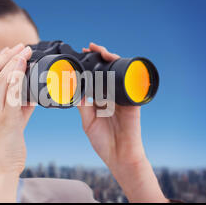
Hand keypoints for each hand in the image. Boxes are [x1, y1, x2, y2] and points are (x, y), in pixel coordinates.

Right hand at [0, 43, 33, 201]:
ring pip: (2, 80)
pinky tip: (28, 71)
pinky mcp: (6, 121)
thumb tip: (31, 93)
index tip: (10, 50)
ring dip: (16, 63)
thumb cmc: (3, 148)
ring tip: (27, 52)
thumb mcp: (7, 123)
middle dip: (7, 56)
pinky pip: (13, 95)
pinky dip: (20, 79)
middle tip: (22, 46)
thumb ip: (17, 107)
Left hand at [79, 42, 167, 202]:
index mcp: (101, 100)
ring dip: (111, 59)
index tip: (81, 55)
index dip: (89, 66)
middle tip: (89, 48)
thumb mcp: (88, 120)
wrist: (119, 156)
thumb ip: (82, 105)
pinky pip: (131, 83)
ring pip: (119, 73)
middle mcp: (112, 96)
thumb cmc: (104, 141)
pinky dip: (125, 71)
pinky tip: (116, 63)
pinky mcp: (133, 102)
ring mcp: (123, 97)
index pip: (96, 78)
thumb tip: (72, 88)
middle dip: (99, 57)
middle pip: (107, 71)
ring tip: (101, 51)